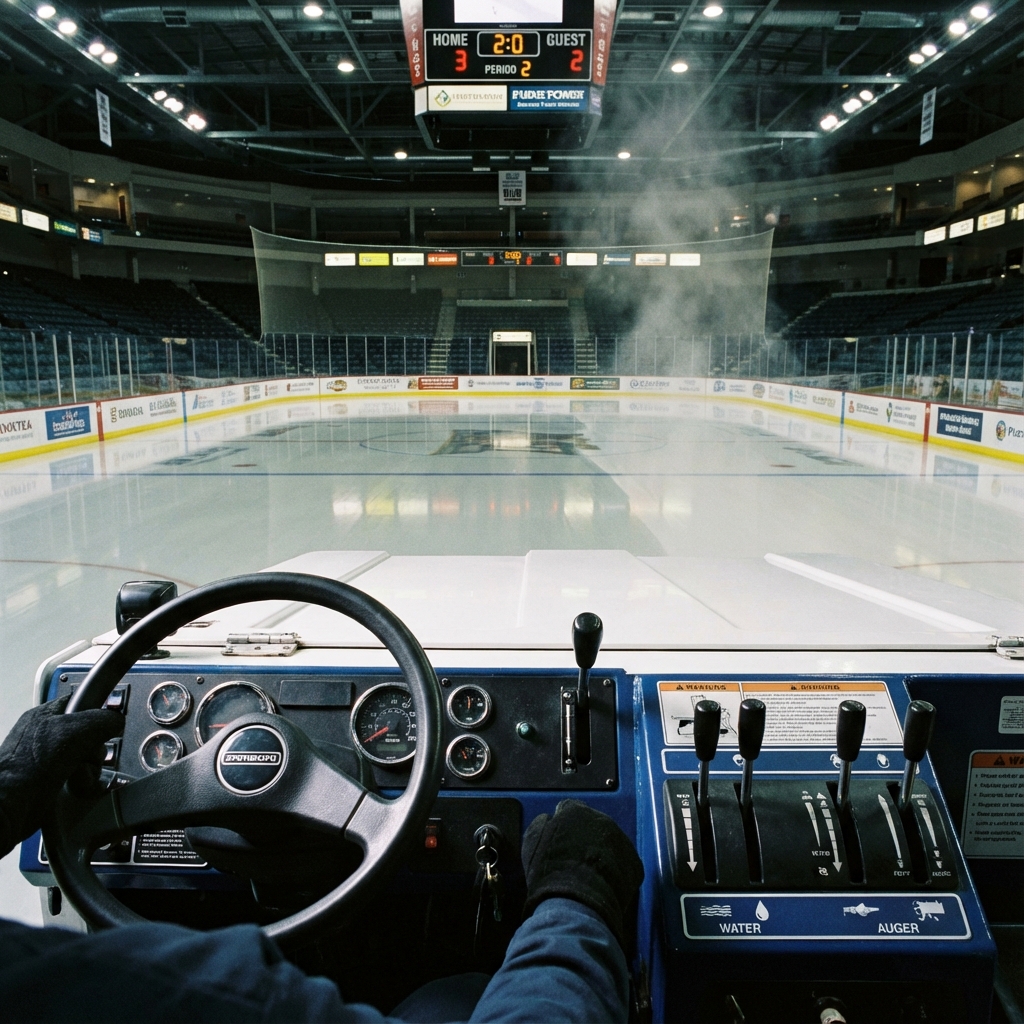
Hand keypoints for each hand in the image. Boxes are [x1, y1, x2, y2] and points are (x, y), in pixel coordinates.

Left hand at [0, 695, 124, 857]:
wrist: (8, 809)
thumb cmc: (27, 769)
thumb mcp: (74, 732)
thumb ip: (102, 719)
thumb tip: (117, 722)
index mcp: (45, 715)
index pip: (82, 700)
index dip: (98, 709)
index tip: (108, 721)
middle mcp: (46, 735)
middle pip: (89, 732)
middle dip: (96, 746)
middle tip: (89, 753)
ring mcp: (48, 759)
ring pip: (87, 756)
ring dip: (91, 767)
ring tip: (80, 774)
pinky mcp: (52, 781)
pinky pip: (81, 775)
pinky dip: (84, 781)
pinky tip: (77, 785)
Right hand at [521, 799, 643, 948]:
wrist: (574, 904)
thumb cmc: (549, 875)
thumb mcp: (532, 844)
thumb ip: (541, 825)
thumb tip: (547, 820)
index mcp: (575, 811)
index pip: (570, 808)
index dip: (564, 825)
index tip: (561, 839)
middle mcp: (601, 820)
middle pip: (593, 825)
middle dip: (585, 839)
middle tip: (575, 860)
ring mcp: (621, 841)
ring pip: (611, 844)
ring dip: (601, 855)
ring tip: (589, 876)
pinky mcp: (634, 864)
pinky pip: (624, 864)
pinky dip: (616, 873)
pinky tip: (602, 885)